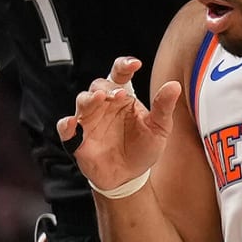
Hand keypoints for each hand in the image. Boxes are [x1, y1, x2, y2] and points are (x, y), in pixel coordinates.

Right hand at [59, 56, 180, 195]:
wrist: (130, 177)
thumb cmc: (143, 148)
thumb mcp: (159, 128)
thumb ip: (163, 107)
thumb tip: (174, 85)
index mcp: (123, 97)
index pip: (119, 74)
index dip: (124, 65)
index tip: (136, 64)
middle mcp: (104, 105)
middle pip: (98, 85)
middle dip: (107, 87)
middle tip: (119, 94)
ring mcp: (89, 121)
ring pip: (82, 101)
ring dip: (89, 99)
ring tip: (99, 99)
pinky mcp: (77, 139)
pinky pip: (66, 128)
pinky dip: (66, 125)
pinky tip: (71, 123)